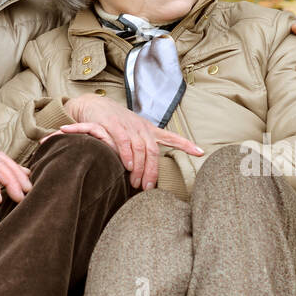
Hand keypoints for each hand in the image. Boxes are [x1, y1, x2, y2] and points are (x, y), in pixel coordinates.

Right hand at [63, 95, 202, 189]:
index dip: (186, 144)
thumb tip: (149, 170)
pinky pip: (123, 142)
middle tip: (148, 189)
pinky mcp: (113, 125)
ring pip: (140, 149)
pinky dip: (126, 155)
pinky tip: (127, 166)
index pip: (171, 137)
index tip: (200, 152)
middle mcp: (141, 127)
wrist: (94, 106)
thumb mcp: (133, 133)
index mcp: (149, 130)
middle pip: (153, 151)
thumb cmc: (115, 123)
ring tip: (136, 184)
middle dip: (152, 172)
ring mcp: (128, 125)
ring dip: (139, 169)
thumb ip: (143, 148)